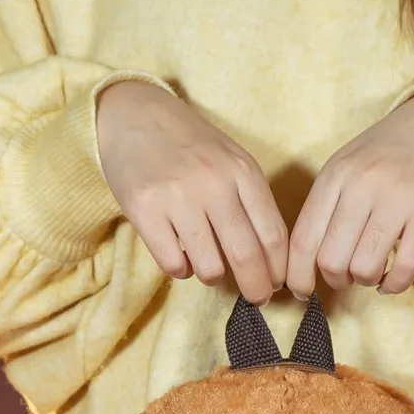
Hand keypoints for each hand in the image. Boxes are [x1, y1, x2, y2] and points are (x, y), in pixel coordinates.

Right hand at [96, 80, 286, 303]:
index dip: (278, 270)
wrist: (134, 115)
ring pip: (210, 267)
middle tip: (257, 299)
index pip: (273, 236)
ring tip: (208, 265)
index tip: (277, 285)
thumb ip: (251, 204)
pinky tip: (180, 256)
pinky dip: (181, 270)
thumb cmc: (190, 147)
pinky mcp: (144, 210)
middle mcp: (213, 183)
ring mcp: (177, 197)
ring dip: (213, 277)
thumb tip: (271, 263)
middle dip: (256, 288)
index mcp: (242, 171)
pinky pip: (173, 264)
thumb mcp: (231, 162)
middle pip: (246, 257)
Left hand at [286, 94, 413, 297]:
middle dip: (336, 279)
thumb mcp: (345, 168)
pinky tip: (393, 278)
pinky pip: (404, 270)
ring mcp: (398, 199)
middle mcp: (362, 185)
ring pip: (364, 268)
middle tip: (348, 274)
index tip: (302, 290)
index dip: (298, 276)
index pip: (303, 240)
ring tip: (373, 269)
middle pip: (331, 260)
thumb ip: (325, 209)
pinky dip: (394, 285)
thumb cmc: (386, 156)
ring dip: (366, 280)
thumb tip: (306, 266)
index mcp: (335, 175)